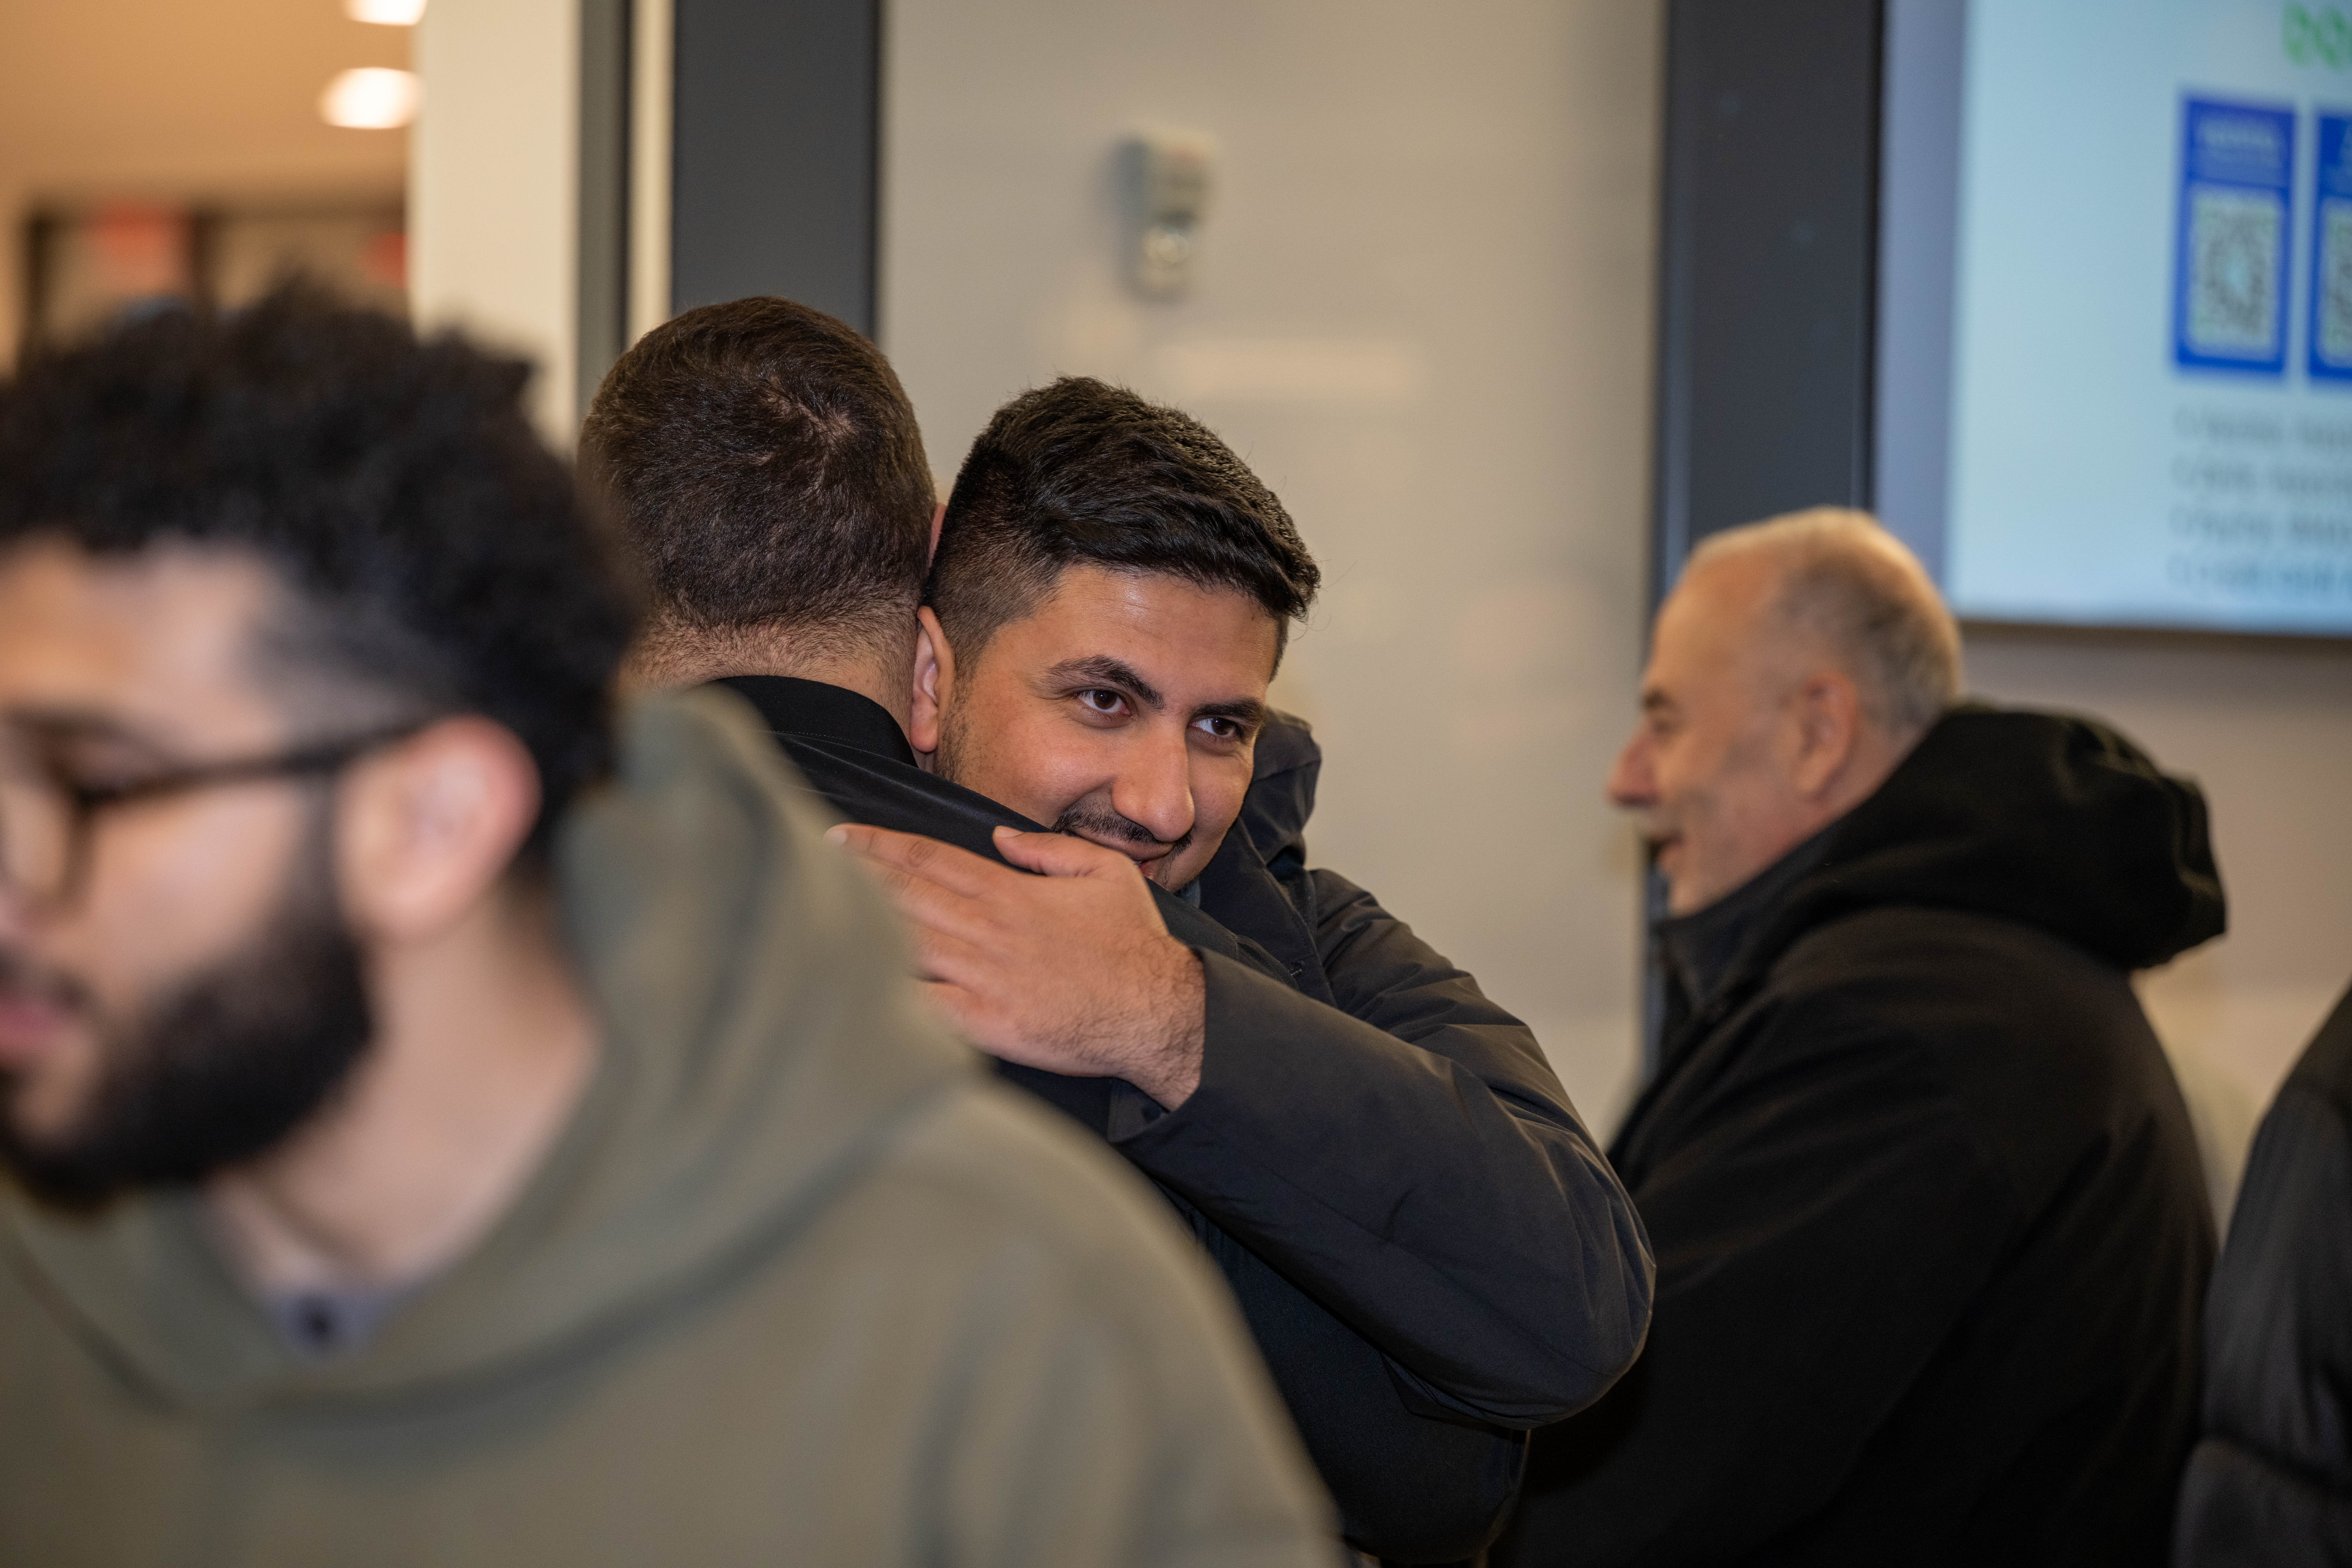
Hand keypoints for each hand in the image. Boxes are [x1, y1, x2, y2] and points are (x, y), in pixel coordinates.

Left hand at [826, 823, 1205, 1107]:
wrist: (1157, 1013)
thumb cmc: (1133, 945)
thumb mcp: (1105, 874)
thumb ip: (1049, 850)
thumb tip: (1002, 838)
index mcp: (1009, 892)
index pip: (928, 858)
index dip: (878, 844)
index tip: (839, 835)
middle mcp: (987, 929)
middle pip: (903, 894)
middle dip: (852, 875)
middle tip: (808, 862)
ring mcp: (982, 977)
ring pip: (903, 941)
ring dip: (857, 923)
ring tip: (814, 909)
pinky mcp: (984, 1023)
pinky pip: (921, 1004)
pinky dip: (883, 991)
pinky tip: (847, 981)